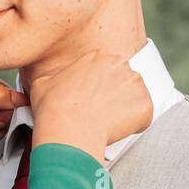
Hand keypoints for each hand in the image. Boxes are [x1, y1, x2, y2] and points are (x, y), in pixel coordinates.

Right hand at [27, 51, 152, 161]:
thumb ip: (57, 78)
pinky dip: (133, 126)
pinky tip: (114, 131)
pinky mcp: (145, 105)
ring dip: (125, 109)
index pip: (106, 69)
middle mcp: (120, 65)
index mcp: (98, 57)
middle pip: (123, 81)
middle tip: (100, 113)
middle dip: (115, 96)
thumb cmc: (53, 108)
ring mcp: (135, 85)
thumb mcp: (44, 84)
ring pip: (135, 98)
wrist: (67, 129)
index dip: (99, 87)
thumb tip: (55, 84)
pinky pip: (143, 117)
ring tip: (106, 123)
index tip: (92, 99)